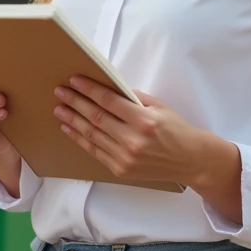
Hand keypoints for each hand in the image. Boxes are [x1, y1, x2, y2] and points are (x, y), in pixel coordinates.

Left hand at [54, 75, 218, 186]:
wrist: (191, 161)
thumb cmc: (176, 130)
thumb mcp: (159, 107)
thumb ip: (133, 98)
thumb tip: (108, 87)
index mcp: (144, 120)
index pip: (109, 101)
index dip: (89, 90)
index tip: (75, 81)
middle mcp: (133, 140)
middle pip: (96, 117)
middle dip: (75, 102)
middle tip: (60, 92)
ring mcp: (125, 157)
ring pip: (92, 135)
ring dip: (73, 120)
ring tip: (60, 109)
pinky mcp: (121, 170)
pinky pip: (96, 151)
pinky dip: (80, 139)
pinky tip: (69, 128)